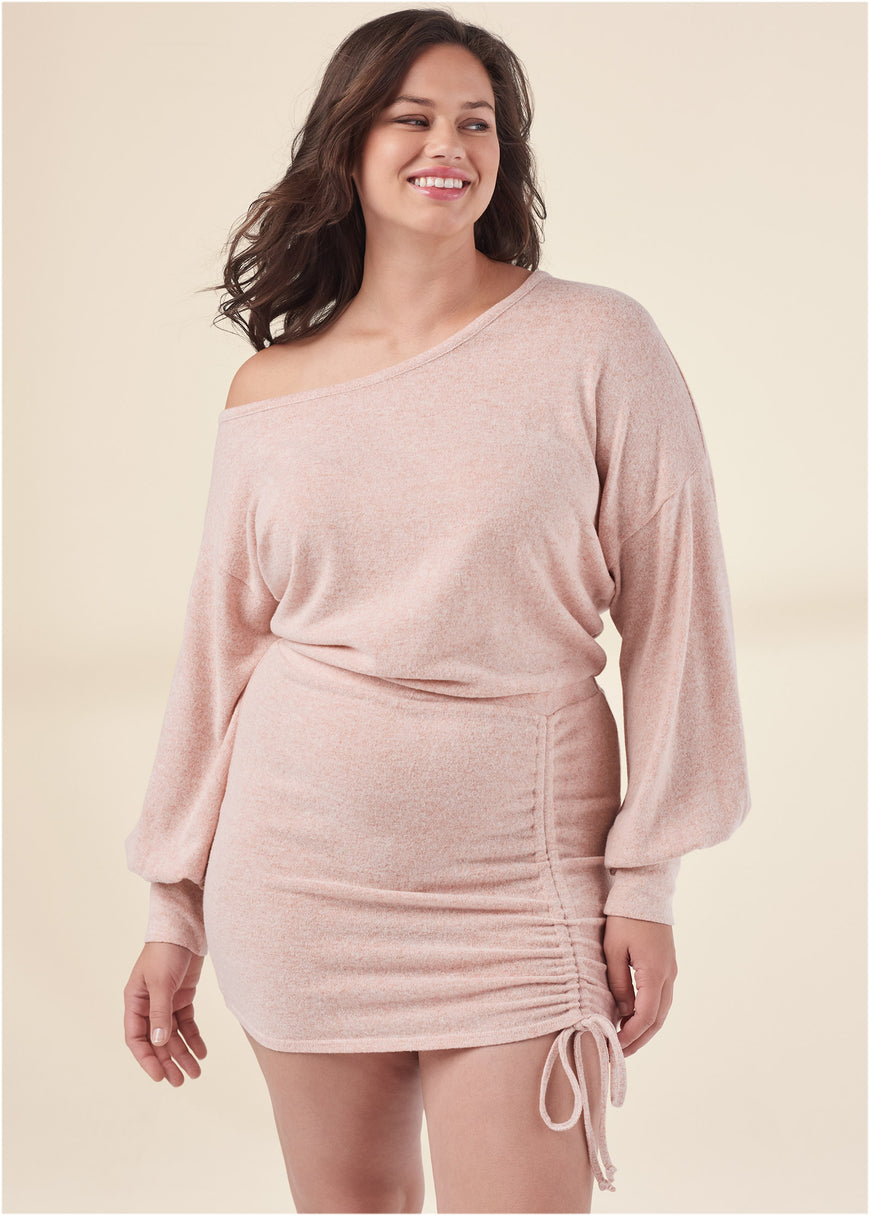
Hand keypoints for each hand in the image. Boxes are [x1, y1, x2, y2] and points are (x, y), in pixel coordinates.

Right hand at [124, 942, 207, 1084]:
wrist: (186, 928)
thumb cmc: (166, 952)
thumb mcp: (161, 983)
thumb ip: (160, 1013)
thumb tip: (159, 1043)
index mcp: (134, 1002)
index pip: (136, 1038)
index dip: (147, 1059)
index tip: (160, 1076)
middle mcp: (148, 1005)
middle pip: (157, 1041)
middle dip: (168, 1061)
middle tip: (180, 1082)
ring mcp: (166, 1002)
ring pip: (173, 1035)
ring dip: (183, 1053)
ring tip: (196, 1073)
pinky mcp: (183, 997)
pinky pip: (186, 1023)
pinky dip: (193, 1037)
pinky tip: (202, 1052)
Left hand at [603, 915, 676, 1057]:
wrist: (645, 892)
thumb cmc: (624, 919)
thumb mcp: (612, 951)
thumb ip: (617, 984)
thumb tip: (621, 1013)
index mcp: (655, 972)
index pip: (646, 1016)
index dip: (631, 1035)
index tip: (614, 1047)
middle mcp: (668, 975)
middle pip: (658, 1019)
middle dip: (639, 1039)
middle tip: (619, 1054)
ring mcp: (671, 971)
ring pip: (662, 1011)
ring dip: (645, 1028)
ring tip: (624, 1041)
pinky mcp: (667, 966)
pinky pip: (661, 998)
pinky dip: (648, 1014)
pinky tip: (631, 1018)